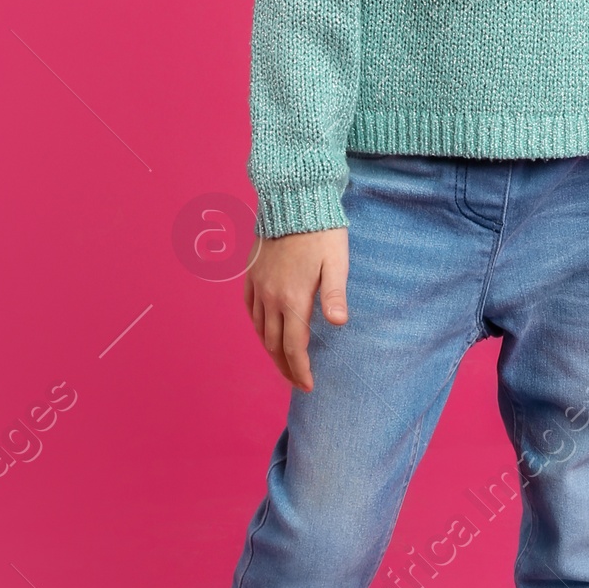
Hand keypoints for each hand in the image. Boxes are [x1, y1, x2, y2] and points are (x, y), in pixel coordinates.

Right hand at [244, 227, 347, 391]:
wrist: (292, 201)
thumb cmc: (321, 232)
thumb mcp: (336, 262)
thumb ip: (335, 294)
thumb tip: (338, 323)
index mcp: (293, 298)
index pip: (294, 347)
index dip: (300, 370)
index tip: (307, 386)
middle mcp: (271, 297)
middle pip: (274, 344)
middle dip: (286, 367)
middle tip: (297, 381)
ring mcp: (258, 286)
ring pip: (260, 330)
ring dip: (271, 351)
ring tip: (283, 362)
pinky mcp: (252, 274)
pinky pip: (250, 309)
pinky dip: (258, 328)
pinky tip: (265, 331)